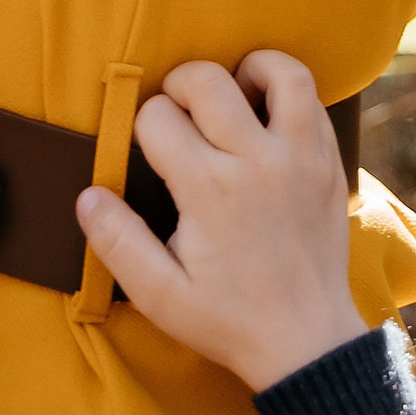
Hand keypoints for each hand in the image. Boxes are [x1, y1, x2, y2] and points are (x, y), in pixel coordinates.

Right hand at [74, 53, 364, 393]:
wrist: (307, 344)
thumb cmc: (229, 319)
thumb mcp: (162, 297)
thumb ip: (119, 244)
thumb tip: (87, 195)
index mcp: (208, 189)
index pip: (158, 117)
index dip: (144, 126)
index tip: (152, 151)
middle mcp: (255, 161)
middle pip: (207, 78)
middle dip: (179, 85)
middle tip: (179, 113)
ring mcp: (300, 158)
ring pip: (278, 72)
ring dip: (247, 70)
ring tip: (232, 96)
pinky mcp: (328, 162)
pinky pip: (313, 98)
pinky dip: (287, 92)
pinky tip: (268, 116)